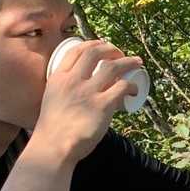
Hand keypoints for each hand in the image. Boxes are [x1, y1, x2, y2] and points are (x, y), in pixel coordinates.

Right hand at [33, 39, 135, 163]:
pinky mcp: (103, 105)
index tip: (102, 45)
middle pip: (95, 53)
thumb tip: (79, 93)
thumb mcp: (52, 101)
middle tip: (120, 53)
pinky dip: (132, 85)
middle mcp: (73, 80)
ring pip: (113, 67)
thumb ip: (64, 92)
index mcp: (58, 78)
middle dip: (111, 49)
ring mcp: (88, 92)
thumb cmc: (52, 129)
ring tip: (137, 63)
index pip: (75, 51)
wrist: (54, 146)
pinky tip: (135, 89)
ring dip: (128, 62)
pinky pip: (122, 87)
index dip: (91, 44)